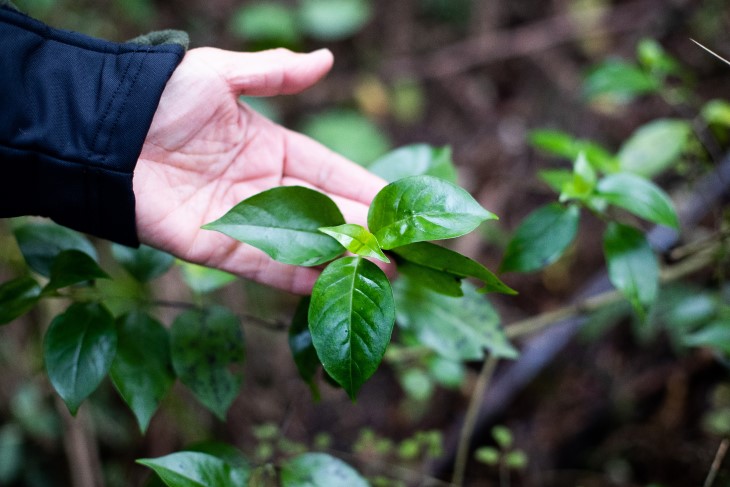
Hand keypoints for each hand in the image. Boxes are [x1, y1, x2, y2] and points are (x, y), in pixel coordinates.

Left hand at [134, 47, 386, 293]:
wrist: (104, 132)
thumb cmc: (162, 97)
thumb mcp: (222, 75)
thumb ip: (275, 73)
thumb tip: (326, 59)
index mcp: (270, 146)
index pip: (329, 171)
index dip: (363, 186)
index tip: (396, 204)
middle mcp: (262, 187)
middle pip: (322, 212)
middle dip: (362, 230)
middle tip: (400, 249)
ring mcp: (241, 220)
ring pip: (301, 244)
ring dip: (339, 259)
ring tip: (379, 272)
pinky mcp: (215, 248)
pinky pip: (264, 265)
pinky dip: (295, 277)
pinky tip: (329, 285)